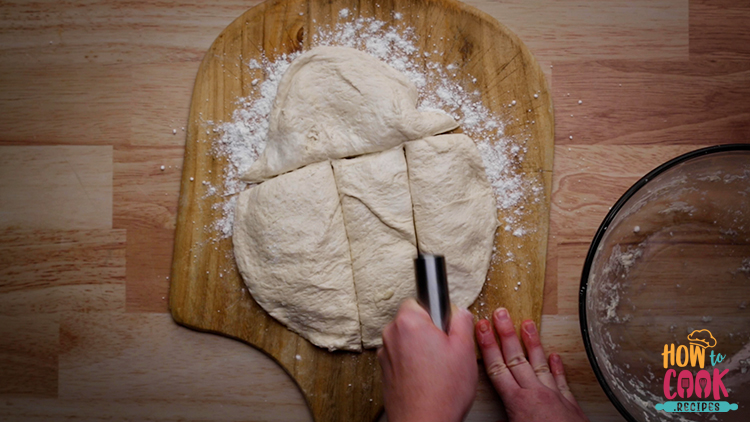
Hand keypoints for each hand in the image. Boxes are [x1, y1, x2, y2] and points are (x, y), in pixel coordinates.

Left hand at [378, 298, 477, 421]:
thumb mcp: (465, 348)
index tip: (444, 328)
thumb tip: (458, 311)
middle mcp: (391, 334)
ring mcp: (385, 353)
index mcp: (409, 322)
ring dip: (420, 348)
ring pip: (407, 340)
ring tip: (438, 369)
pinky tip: (427, 378)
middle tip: (446, 351)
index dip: (436, 314)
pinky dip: (412, 363)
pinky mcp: (384, 371)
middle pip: (412, 320)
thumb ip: (461, 320)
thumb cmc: (443, 391)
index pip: (419, 301)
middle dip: (428, 331)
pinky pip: (401, 357)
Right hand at [475, 308, 588, 421]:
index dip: (487, 346)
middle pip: (516, 358)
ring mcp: (554, 396)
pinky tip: (555, 356)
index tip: (481, 328)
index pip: (497, 367)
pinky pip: (561, 380)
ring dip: (532, 342)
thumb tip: (487, 419)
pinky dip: (557, 367)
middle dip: (505, 334)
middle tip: (501, 314)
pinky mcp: (570, 404)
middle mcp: (534, 394)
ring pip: (539, 363)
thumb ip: (499, 421)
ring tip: (527, 323)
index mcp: (516, 402)